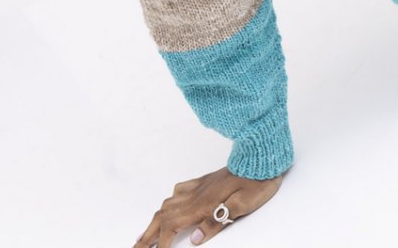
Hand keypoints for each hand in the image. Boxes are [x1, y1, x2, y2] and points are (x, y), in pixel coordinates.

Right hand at [133, 165, 286, 245]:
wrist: (261, 159)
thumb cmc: (256, 183)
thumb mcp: (241, 207)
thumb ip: (216, 222)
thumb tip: (194, 239)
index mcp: (203, 204)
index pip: (173, 227)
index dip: (162, 244)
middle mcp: (197, 194)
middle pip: (164, 216)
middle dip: (148, 234)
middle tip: (136, 247)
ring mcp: (199, 186)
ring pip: (168, 203)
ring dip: (155, 220)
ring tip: (146, 233)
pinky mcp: (205, 181)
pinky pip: (180, 190)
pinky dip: (169, 202)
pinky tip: (168, 206)